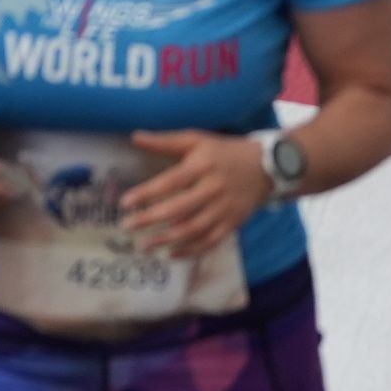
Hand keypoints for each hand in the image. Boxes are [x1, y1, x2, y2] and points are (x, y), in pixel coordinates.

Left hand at [115, 129, 274, 260]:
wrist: (265, 167)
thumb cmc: (223, 152)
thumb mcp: (197, 140)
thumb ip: (165, 141)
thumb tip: (134, 137)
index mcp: (203, 165)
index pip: (170, 181)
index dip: (147, 193)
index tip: (125, 203)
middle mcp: (213, 188)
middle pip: (179, 208)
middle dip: (151, 219)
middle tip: (127, 227)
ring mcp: (224, 208)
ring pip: (193, 229)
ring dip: (167, 240)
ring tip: (144, 245)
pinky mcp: (232, 223)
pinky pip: (210, 242)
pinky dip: (190, 251)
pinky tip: (171, 254)